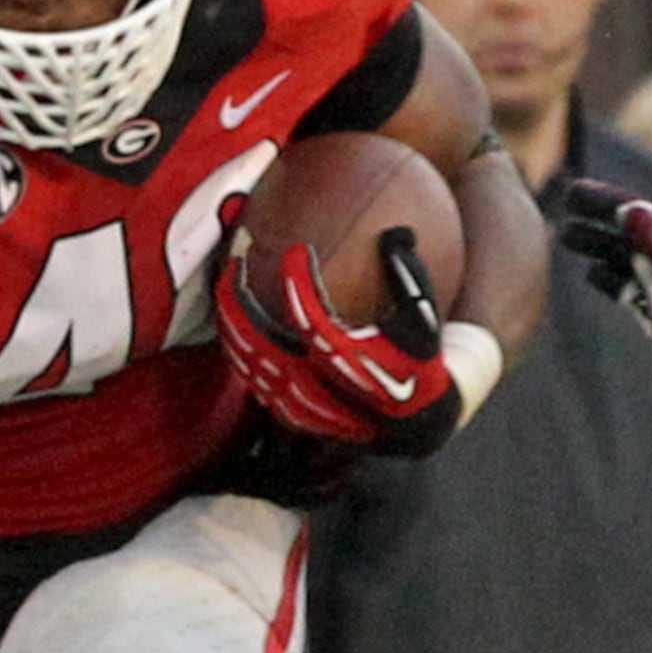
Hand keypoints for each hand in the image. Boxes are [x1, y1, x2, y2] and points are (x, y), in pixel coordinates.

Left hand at [214, 225, 459, 457]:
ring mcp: (304, 403)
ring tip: (226, 287)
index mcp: (350, 361)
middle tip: (233, 264)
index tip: (297, 250)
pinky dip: (240, 352)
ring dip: (233, 326)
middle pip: (262, 344)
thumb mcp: (425, 319)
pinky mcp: (296, 412)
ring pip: (253, 366)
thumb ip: (410, 277)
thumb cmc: (421, 361)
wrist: (418, 418)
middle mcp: (321, 386)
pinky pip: (255, 381)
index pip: (309, 318)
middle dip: (239, 303)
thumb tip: (398, 234)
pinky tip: (233, 323)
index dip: (297, 282)